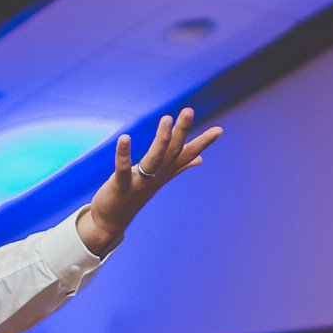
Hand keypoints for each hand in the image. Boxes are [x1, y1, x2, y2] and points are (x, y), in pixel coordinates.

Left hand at [77, 109, 220, 253]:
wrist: (112, 221)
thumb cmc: (134, 195)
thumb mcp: (158, 179)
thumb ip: (179, 167)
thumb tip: (200, 159)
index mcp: (165, 172)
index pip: (186, 154)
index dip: (203, 143)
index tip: (219, 130)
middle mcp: (156, 177)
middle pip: (172, 152)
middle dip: (181, 131)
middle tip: (189, 110)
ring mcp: (140, 183)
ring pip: (154, 160)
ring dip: (161, 140)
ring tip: (166, 119)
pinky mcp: (121, 187)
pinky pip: (122, 169)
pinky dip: (123, 154)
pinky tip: (125, 138)